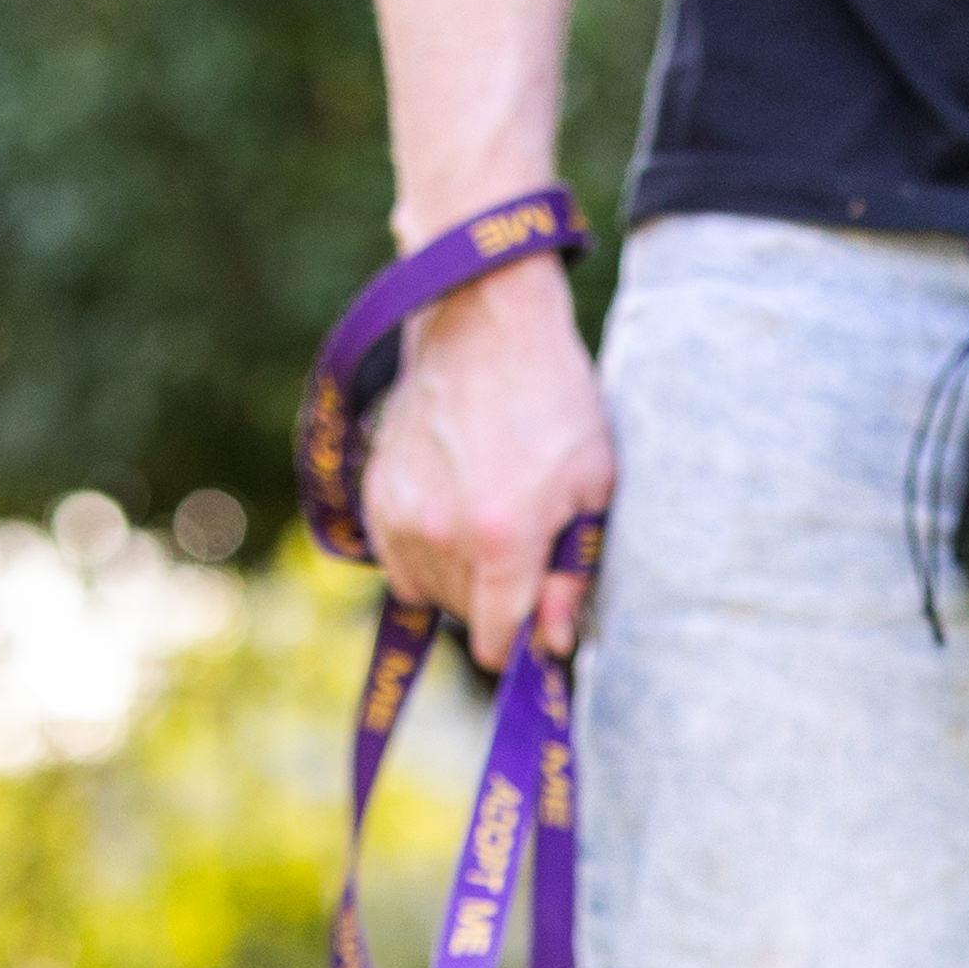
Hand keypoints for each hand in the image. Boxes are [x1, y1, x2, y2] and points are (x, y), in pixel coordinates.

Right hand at [364, 258, 612, 668]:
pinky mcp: (375, 497)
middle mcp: (442, 534)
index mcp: (503, 537)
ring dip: (459, 577)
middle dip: (497, 600)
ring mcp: (401, 515)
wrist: (484, 323)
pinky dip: (425, 552)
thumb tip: (554, 644)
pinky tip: (454, 507)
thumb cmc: (555, 400)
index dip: (521, 642)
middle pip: (465, 619)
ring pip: (428, 594)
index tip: (537, 623)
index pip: (497, 644)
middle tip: (523, 542)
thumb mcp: (593, 486)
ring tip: (489, 518)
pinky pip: (397, 563)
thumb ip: (572, 576)